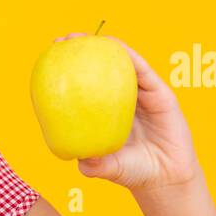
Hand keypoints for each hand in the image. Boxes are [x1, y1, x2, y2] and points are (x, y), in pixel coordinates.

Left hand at [55, 32, 201, 191]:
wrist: (166, 178)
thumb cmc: (134, 173)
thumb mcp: (107, 168)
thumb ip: (92, 165)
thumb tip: (76, 157)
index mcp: (105, 114)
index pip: (83, 88)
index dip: (67, 72)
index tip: (48, 59)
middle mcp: (121, 101)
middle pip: (100, 69)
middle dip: (81, 50)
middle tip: (62, 40)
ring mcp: (141, 96)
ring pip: (123, 65)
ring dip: (106, 47)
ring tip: (87, 37)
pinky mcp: (161, 94)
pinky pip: (144, 72)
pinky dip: (131, 57)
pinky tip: (117, 47)